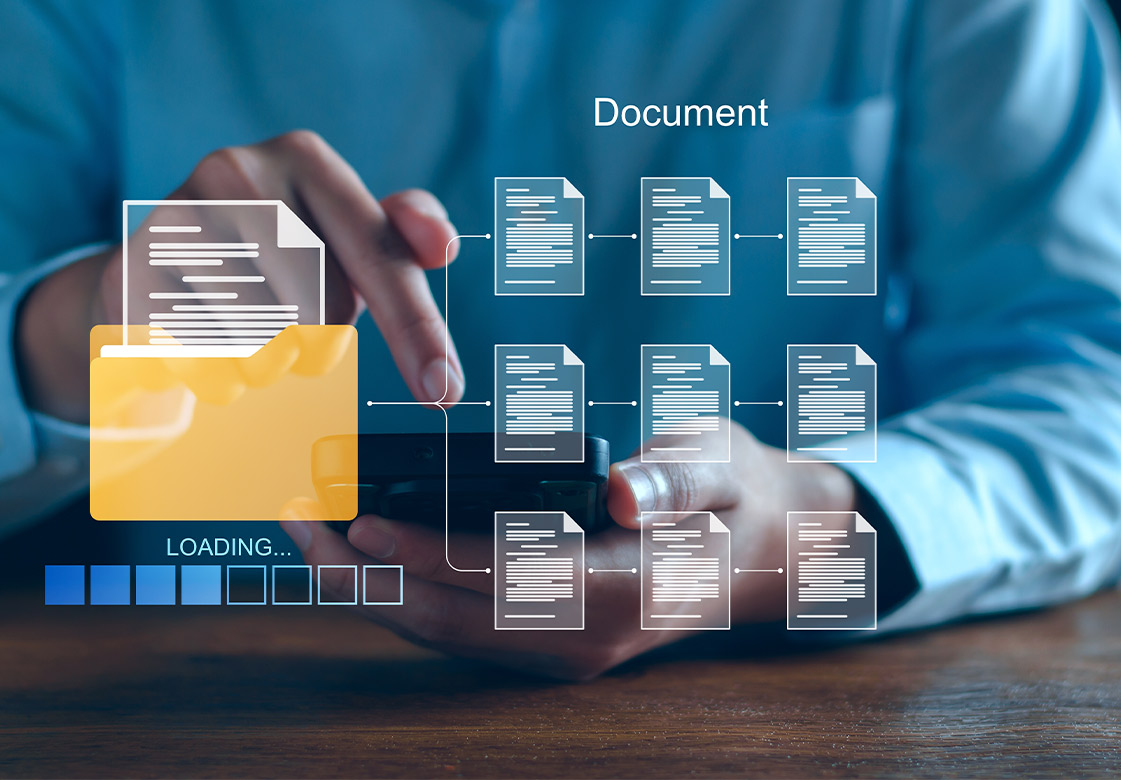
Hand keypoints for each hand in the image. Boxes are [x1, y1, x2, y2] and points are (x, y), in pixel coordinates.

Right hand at [17, 129, 461, 421]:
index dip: (416, 328)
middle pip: (324, 309)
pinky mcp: (129, 277)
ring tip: (244, 327)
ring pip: (265, 345)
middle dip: (324, 338)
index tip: (445, 390)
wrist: (159, 266)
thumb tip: (443, 243)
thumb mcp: (347, 237)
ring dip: (270, 362)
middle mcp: (236, 172)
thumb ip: (404, 236)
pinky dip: (219, 375)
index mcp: (304, 157)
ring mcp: (174, 218)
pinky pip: (207, 365)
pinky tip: (201, 341)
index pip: (379, 255)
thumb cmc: (281, 255)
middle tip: (295, 320)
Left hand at [281, 420, 855, 679]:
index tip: (362, 521)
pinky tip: (370, 560)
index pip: (508, 580)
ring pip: (451, 634)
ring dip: (375, 590)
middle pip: (457, 621)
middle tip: (299, 529)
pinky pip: (464, 629)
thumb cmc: (737, 494)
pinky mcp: (553, 642)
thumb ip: (677, 480)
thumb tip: (628, 493)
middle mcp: (590, 638)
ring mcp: (569, 651)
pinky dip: (408, 595)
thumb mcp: (721, 465)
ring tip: (313, 542)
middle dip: (369, 579)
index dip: (430, 553)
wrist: (764, 552)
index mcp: (629, 591)